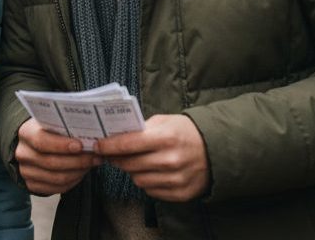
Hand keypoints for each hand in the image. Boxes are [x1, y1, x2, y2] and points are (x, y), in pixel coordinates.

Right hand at [15, 118, 101, 195]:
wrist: (33, 144)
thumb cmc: (48, 130)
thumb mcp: (51, 122)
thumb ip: (64, 126)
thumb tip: (90, 132)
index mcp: (25, 133)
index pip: (41, 141)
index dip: (61, 145)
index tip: (81, 145)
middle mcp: (22, 153)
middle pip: (51, 162)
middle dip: (77, 161)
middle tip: (96, 156)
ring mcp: (25, 171)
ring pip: (57, 178)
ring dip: (79, 172)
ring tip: (92, 164)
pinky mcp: (32, 185)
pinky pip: (57, 188)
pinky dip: (74, 181)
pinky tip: (82, 172)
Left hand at [94, 114, 209, 201]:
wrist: (217, 150)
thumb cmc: (185, 132)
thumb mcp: (165, 121)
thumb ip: (141, 129)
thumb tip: (115, 136)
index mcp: (166, 138)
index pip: (128, 144)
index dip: (109, 146)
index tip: (98, 145)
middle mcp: (171, 161)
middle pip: (130, 164)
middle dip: (116, 159)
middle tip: (110, 154)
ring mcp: (176, 179)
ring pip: (138, 180)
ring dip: (132, 171)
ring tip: (134, 162)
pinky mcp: (181, 194)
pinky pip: (151, 191)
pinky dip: (147, 182)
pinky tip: (150, 172)